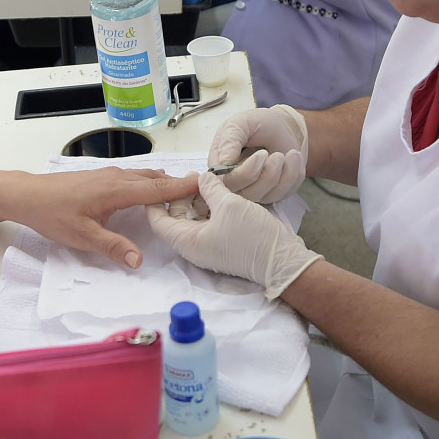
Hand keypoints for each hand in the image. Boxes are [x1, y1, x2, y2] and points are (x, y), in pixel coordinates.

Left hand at [20, 167, 197, 268]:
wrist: (28, 195)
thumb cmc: (52, 214)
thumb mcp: (82, 236)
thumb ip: (112, 247)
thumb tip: (138, 261)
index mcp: (116, 190)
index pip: (156, 189)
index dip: (180, 189)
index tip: (203, 185)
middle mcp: (116, 178)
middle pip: (154, 179)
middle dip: (177, 185)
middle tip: (202, 191)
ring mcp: (108, 175)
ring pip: (144, 176)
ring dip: (163, 183)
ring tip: (183, 190)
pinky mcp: (101, 178)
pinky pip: (134, 177)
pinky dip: (149, 182)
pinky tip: (151, 187)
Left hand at [147, 173, 321, 297]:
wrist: (282, 261)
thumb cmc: (254, 236)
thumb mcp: (229, 204)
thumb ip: (211, 188)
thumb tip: (202, 178)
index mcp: (187, 241)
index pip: (158, 221)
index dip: (155, 200)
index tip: (160, 181)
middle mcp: (194, 247)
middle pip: (174, 219)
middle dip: (180, 196)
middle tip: (192, 177)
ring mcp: (208, 247)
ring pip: (192, 221)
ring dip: (196, 201)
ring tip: (207, 182)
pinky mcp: (222, 245)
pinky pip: (207, 224)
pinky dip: (208, 209)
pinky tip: (218, 194)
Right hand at [209, 105, 308, 202]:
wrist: (281, 127)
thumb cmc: (257, 124)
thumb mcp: (241, 123)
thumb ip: (230, 140)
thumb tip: (223, 162)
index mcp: (221, 166)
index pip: (228, 182)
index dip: (246, 173)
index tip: (263, 154)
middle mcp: (236, 183)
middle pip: (249, 194)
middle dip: (268, 175)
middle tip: (279, 155)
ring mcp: (255, 190)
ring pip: (269, 196)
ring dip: (285, 174)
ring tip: (290, 154)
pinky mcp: (274, 193)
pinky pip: (285, 193)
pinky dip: (294, 175)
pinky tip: (294, 159)